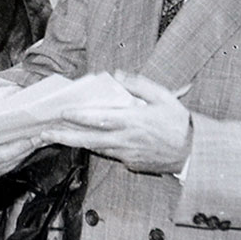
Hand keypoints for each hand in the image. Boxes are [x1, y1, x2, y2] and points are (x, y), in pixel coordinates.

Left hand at [39, 70, 191, 172]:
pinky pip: (110, 154)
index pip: (100, 119)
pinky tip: (85, 141)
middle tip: (44, 134)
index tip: (63, 113)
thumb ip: (138, 84)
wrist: (196, 152)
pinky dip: (97, 147)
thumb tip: (117, 75)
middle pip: (89, 140)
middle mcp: (126, 140)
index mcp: (133, 121)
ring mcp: (128, 155)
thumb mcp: (163, 96)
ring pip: (96, 148)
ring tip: (57, 136)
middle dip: (64, 137)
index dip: (79, 116)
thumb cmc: (180, 122)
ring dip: (76, 142)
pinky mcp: (131, 164)